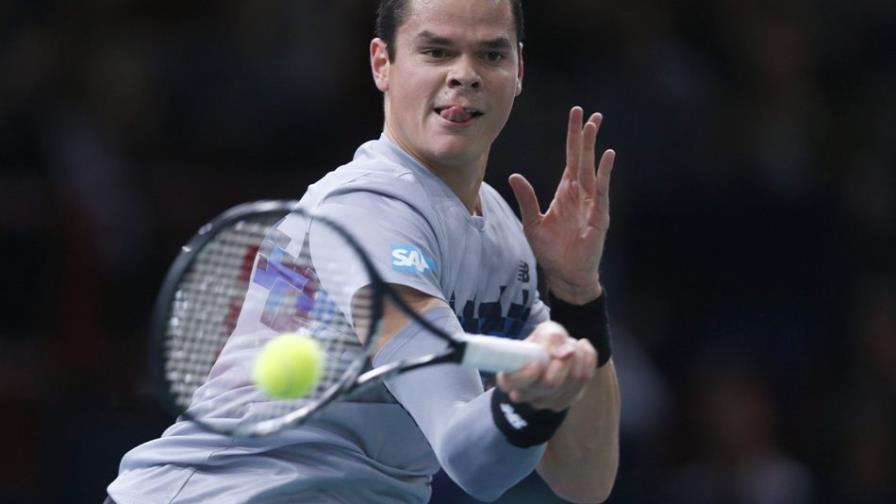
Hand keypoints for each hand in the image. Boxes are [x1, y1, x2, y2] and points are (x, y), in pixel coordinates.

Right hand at [495, 321, 596, 411]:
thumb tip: (564, 353)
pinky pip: (585, 380)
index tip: (536, 362)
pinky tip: (582, 350)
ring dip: (578, 356)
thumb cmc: (541, 344)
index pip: (512, 383)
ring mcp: (547, 401)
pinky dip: (588, 360)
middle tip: (566, 344)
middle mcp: (526, 394)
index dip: (525, 375)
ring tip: (572, 345)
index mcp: (510, 377)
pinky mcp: (567, 401)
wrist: (552, 354)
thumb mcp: (542, 332)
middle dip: (564, 359)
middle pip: (551, 383)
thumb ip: (550, 338)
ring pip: (572, 381)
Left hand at [509, 106, 614, 304]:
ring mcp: (591, 203)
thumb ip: (526, 198)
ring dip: (593, 147)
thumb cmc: (552, 251)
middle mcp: (581, 193)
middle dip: (585, 135)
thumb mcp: (532, 222)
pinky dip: (604, 173)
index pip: (571, 158)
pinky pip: (601, 191)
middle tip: (590, 112)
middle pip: (583, 158)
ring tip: (595, 125)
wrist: (565, 275)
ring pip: (592, 169)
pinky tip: (608, 156)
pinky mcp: (598, 216)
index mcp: (566, 192)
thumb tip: (514, 175)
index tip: (576, 115)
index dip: (573, 137)